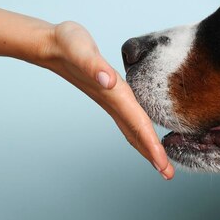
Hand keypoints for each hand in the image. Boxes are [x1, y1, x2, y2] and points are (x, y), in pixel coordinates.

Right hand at [39, 21, 174, 179]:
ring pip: (131, 128)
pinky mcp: (109, 92)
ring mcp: (110, 99)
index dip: (151, 146)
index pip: (137, 124)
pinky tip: (144, 133)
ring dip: (146, 146)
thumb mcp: (81, 51)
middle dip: (151, 155)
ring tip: (160, 162)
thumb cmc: (68, 44)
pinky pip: (128, 117)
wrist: (52, 44)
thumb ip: (94, 65)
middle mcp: (113, 100)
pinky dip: (139, 130)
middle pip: (135, 133)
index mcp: (113, 94)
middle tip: (168, 174)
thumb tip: (108, 81)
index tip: (163, 166)